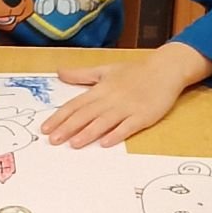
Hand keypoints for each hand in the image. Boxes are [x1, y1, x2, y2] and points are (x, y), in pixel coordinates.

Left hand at [42, 46, 207, 146]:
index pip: (75, 104)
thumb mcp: (105, 70)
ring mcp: (127, 107)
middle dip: (68, 127)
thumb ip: (82, 75)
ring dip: (88, 132)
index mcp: (100, 89)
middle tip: (52, 140)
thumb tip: (59, 72)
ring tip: (73, 143)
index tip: (45, 128)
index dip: (59, 117)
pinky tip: (106, 143)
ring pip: (104, 121)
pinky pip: (128, 127)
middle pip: (86, 114)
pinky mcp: (143, 115)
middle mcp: (111, 98)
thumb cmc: (135, 71)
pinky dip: (117, 134)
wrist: (166, 69)